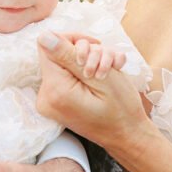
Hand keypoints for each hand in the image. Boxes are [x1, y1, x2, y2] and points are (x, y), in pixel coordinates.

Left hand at [36, 31, 155, 160]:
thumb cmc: (121, 109)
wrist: (127, 135)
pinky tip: (103, 77)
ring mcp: (49, 100)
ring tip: (109, 70)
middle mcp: (45, 96)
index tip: (96, 47)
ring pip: (63, 63)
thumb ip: (69, 56)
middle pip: (55, 54)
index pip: (48, 46)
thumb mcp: (100, 78)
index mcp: (54, 90)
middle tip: (106, 63)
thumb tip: (44, 36)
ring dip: (88, 60)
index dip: (72, 41)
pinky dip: (84, 72)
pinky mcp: (56, 101)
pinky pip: (65, 76)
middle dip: (84, 51)